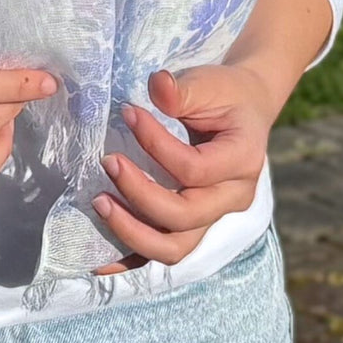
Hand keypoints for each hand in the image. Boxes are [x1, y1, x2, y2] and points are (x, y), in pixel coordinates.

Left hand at [91, 62, 277, 273]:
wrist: (244, 110)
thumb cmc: (224, 94)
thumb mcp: (209, 83)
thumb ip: (183, 89)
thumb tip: (157, 86)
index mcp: (242, 161)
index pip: (194, 169)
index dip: (156, 144)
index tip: (128, 112)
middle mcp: (232, 198)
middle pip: (184, 216)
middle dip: (139, 193)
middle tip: (107, 161)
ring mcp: (214, 218)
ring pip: (175, 248)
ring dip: (132, 231)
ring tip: (99, 202)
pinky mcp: (195, 226)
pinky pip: (163, 254)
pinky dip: (132, 259)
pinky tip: (99, 260)